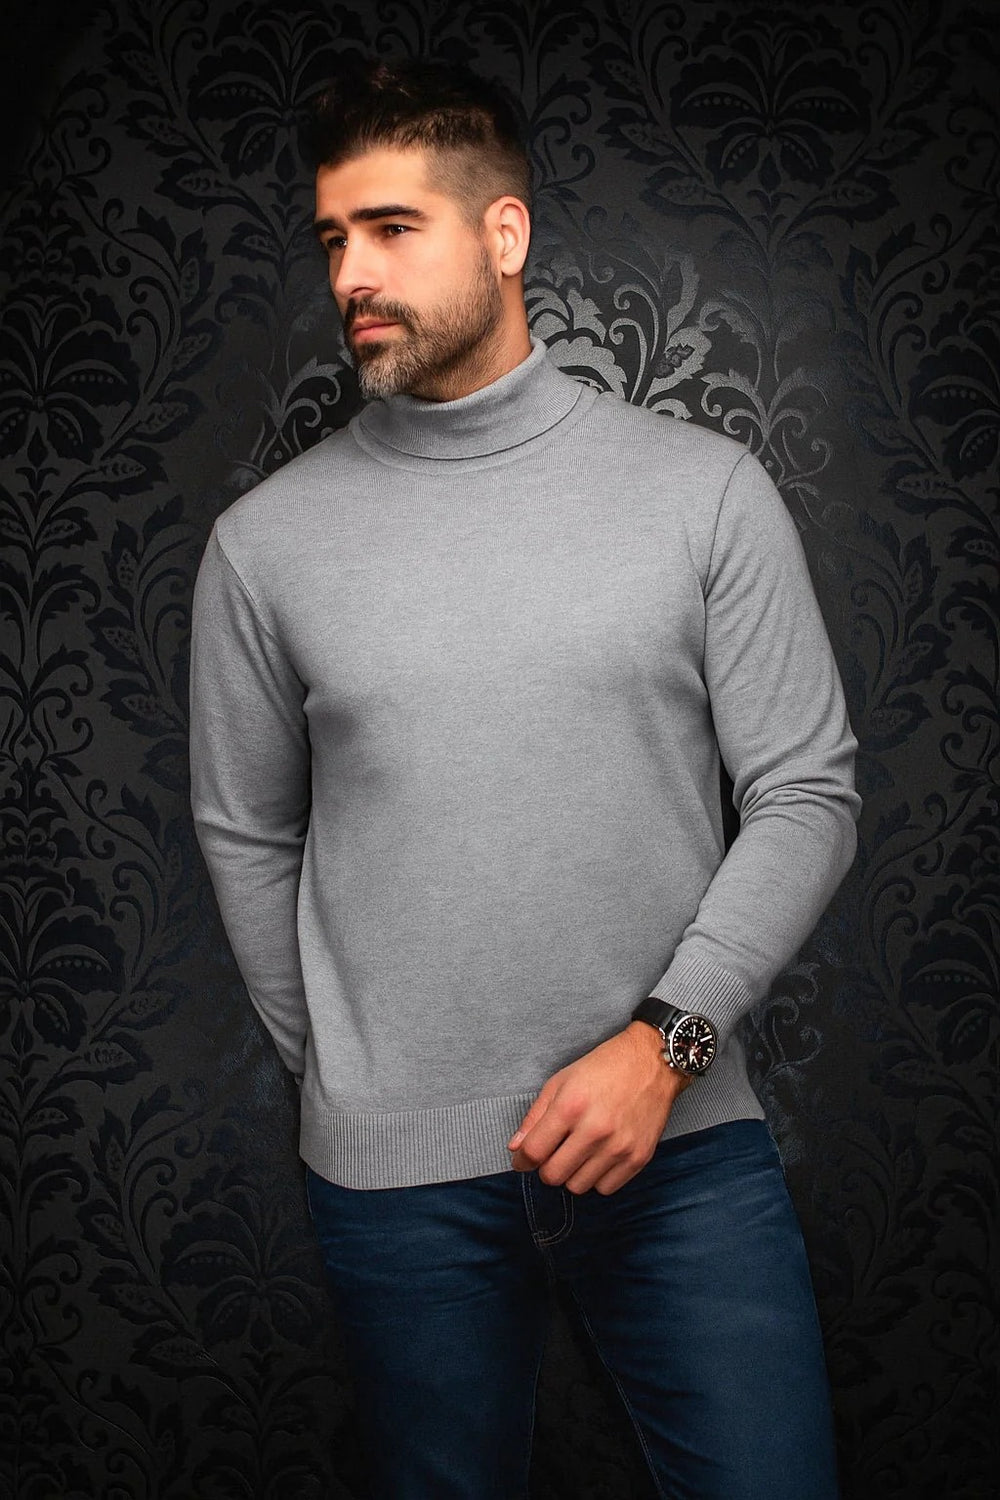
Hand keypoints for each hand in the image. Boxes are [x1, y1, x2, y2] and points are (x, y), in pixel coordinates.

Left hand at [507, 1022, 691, 1195]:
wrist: (651, 1063)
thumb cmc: (603, 1068)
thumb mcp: (561, 1081)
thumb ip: (535, 1117)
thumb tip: (516, 1148)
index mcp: (571, 1106)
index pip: (534, 1152)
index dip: (521, 1160)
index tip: (522, 1160)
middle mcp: (595, 1130)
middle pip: (553, 1175)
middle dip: (546, 1167)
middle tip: (554, 1153)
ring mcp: (619, 1147)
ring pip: (578, 1186)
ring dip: (572, 1173)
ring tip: (579, 1152)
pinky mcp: (639, 1158)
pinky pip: (605, 1188)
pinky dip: (597, 1178)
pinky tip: (599, 1156)